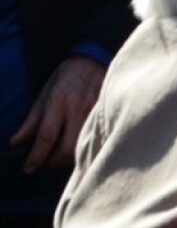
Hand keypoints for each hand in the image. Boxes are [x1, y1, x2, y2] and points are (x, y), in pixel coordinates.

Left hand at [9, 56, 105, 171]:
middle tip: (48, 161)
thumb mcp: (44, 93)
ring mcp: (96, 113)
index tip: (29, 167)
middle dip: (55, 161)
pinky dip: (86, 148)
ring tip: (62, 154)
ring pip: (84, 147)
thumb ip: (32, 120)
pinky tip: (80, 147)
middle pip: (67, 148)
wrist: (95, 60)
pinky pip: (97, 140)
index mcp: (59, 102)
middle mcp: (79, 108)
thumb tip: (16, 142)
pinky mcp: (108, 115)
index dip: (36, 156)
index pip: (46, 137)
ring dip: (71, 157)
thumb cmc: (66, 77)